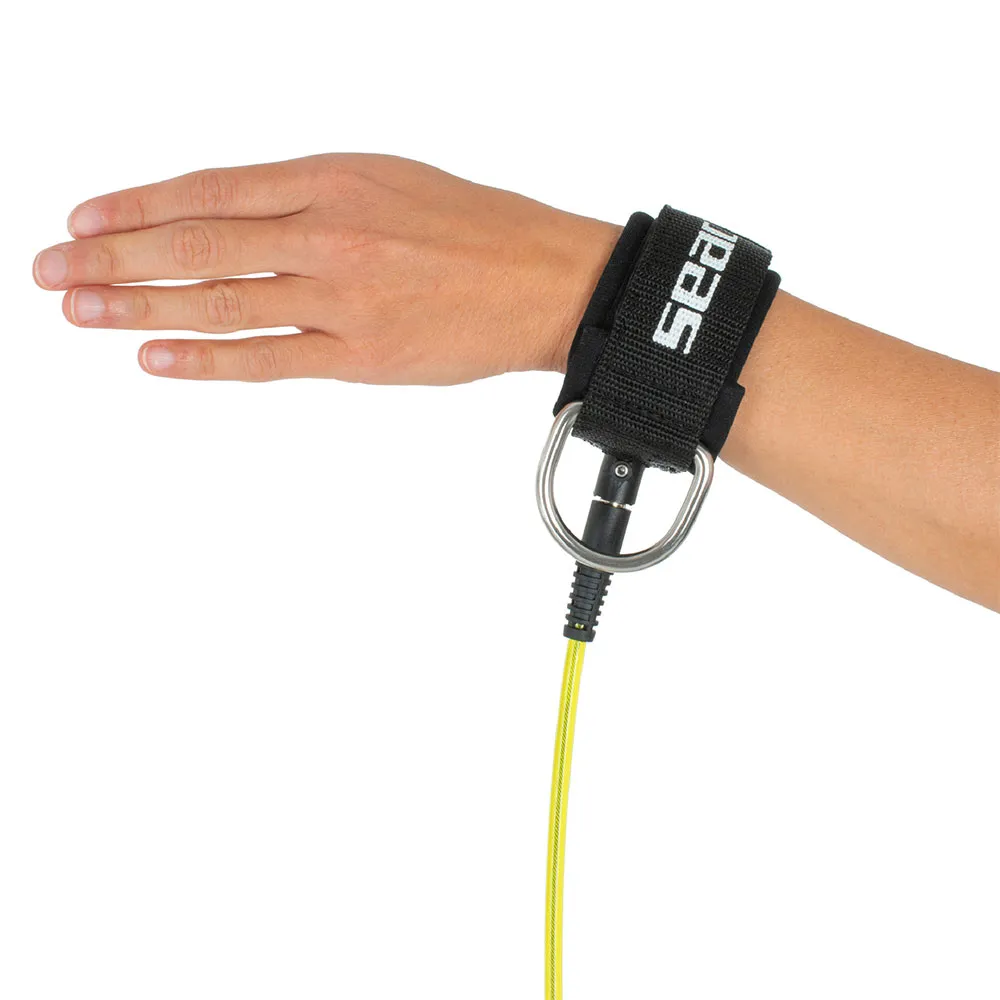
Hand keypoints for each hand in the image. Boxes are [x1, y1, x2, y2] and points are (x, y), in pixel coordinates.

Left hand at [33, 154, 619, 382]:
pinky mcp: (360, 354)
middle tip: (53, 273)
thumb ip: (310, 195)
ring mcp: (341, 297)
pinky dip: (206, 357)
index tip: (84, 222)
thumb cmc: (474, 228)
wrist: (543, 279)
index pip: (208, 191)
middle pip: (197, 244)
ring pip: (221, 300)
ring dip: (140, 306)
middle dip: (114, 258)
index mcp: (332, 178)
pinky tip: (155, 356)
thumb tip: (236, 217)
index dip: (137, 207)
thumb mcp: (387, 179)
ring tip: (82, 311)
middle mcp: (327, 232)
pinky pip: (268, 358)